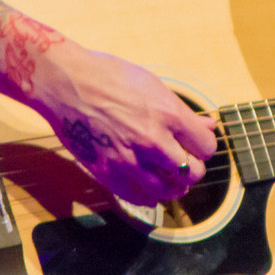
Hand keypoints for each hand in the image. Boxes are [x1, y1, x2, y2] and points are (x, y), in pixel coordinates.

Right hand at [31, 42, 219, 205]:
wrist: (65, 83)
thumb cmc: (108, 76)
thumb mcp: (152, 86)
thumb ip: (182, 112)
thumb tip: (209, 124)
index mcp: (169, 114)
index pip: (207, 147)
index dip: (203, 146)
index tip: (195, 144)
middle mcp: (154, 141)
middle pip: (192, 173)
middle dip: (192, 169)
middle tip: (183, 163)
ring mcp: (130, 160)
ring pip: (168, 191)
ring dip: (173, 186)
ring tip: (168, 178)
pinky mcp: (108, 172)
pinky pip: (139, 198)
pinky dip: (149, 196)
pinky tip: (148, 187)